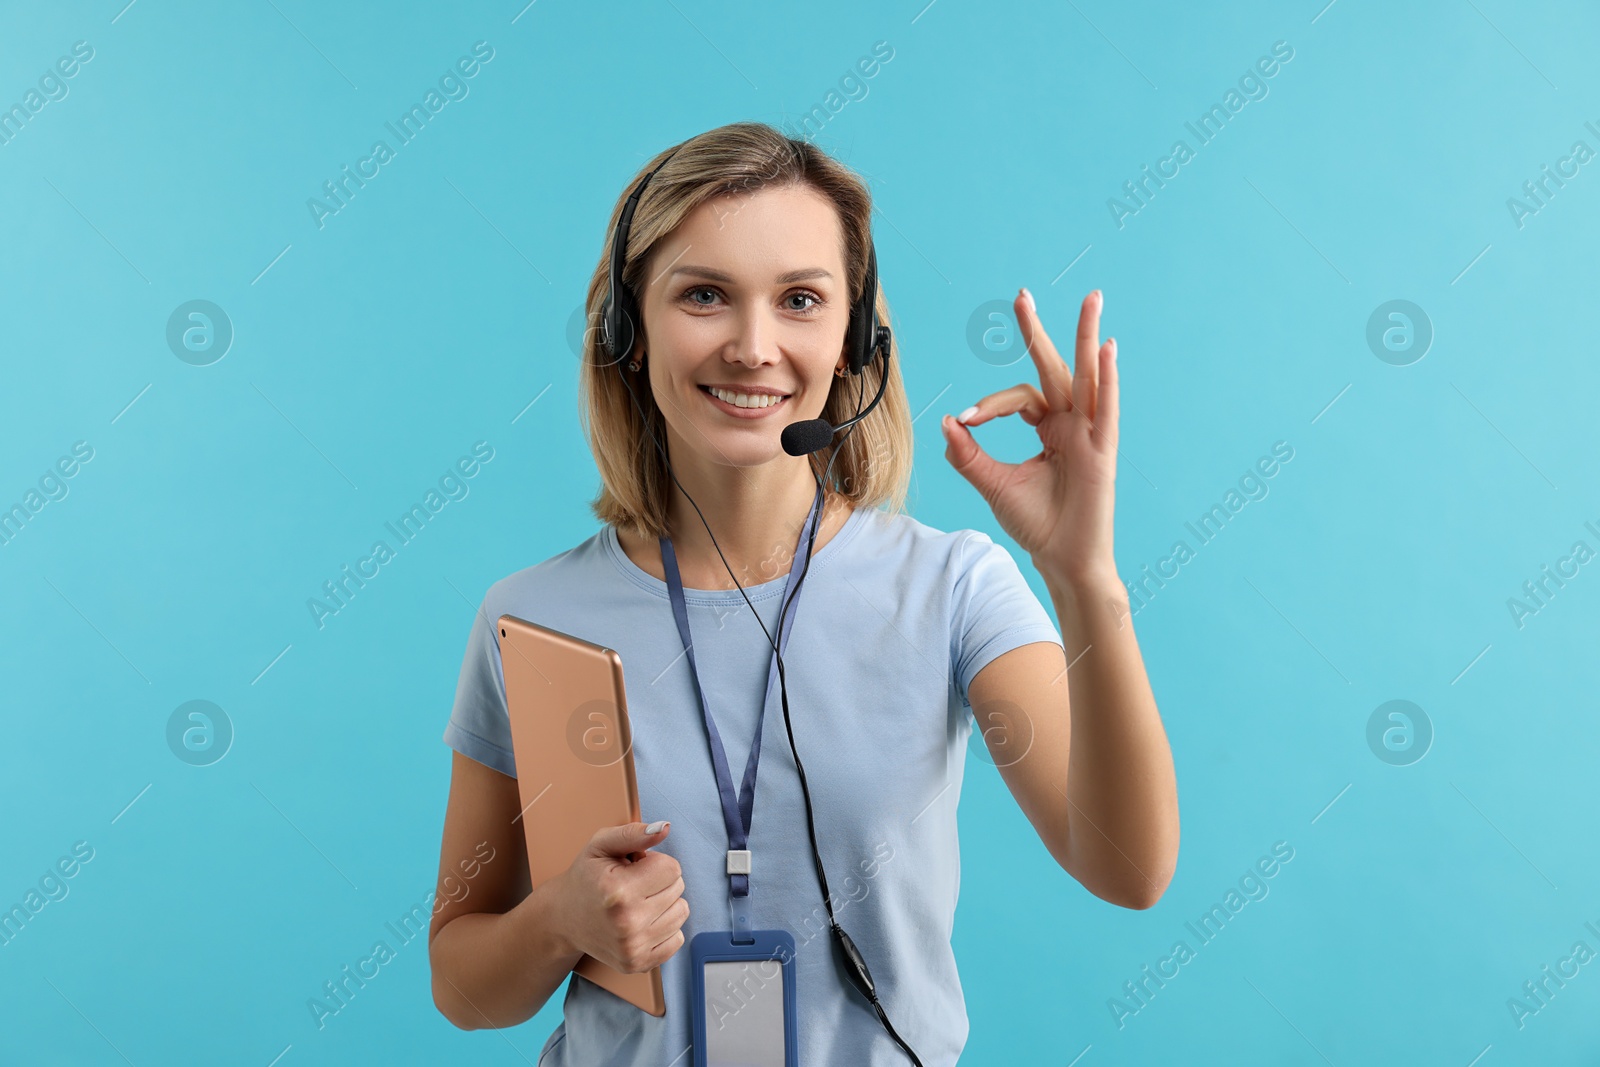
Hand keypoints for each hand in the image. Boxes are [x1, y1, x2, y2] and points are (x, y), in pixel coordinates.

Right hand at [550, 821, 688, 973]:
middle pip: (678, 888)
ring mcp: (633, 948)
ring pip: (681, 912)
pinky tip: (642, 922)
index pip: (672, 868)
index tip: (635, 868)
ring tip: (637, 903)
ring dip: (664, 904)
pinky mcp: (638, 963)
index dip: (655, 862)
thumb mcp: (601, 845)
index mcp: (619, 892)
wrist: (563, 919)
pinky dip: (664, 927)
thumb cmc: (586, 878)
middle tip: (633, 885)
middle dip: (659, 881)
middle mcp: (627, 923)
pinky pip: (677, 938)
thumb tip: (664, 828)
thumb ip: (633, 833)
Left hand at [941, 288, 1118, 584]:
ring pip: (1088, 376)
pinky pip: (1106, 407)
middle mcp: (1072, 424)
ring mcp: (1090, 434)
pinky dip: (1108, 378)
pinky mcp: (1103, 450)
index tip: (965, 422)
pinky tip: (1107, 348)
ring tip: (1091, 298)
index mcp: (1049, 429)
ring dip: (1087, 337)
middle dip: (1039, 332)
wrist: (1061, 560)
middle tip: (1022, 295)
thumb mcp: (994, 484)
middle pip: (1056, 368)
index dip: (989, 405)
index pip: (1019, 398)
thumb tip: (946, 421)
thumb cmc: (1036, 525)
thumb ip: (969, 454)